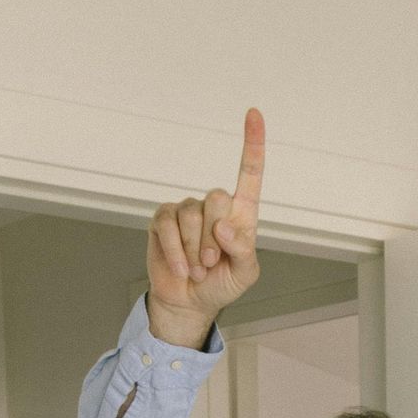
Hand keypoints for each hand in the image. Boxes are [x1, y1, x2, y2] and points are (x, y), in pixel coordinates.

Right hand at [144, 107, 265, 348]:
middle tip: (212, 262)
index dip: (253, 144)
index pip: (249, 173)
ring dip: (195, 249)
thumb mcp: (244, 274)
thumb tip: (224, 227)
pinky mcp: (163, 219)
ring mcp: (186, 210)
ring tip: (198, 269)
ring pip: (191, 215)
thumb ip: (243, 250)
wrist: (190, 303)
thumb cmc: (221, 285)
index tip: (254, 114)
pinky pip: (168, 225)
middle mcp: (213, 206)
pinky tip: (182, 267)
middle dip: (214, 236)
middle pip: (217, 197)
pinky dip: (176, 251)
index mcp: (240, 214)